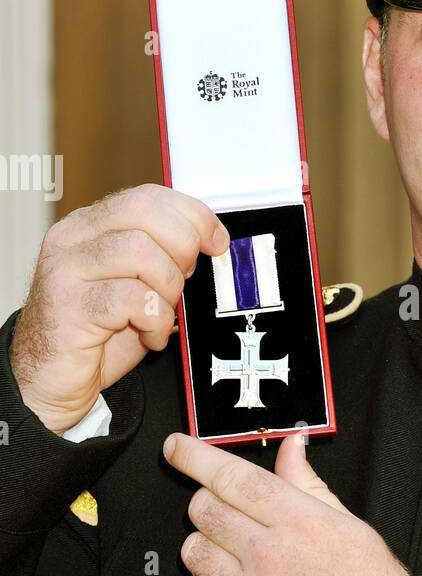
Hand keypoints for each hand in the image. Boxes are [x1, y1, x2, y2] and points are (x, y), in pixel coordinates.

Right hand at [10, 183, 228, 432]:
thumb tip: (209, 242)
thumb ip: (161, 256)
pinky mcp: (68, 308)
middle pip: (145, 216)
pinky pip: (132, 299)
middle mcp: (72, 240)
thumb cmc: (95, 333)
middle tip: (181, 282)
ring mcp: (65, 271)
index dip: (192, 215)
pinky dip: (156, 320)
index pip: (147, 197)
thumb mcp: (134, 283)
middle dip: (182, 249)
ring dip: (167, 289)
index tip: (216, 241)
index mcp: (89, 225)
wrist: (50, 378)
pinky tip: (150, 335)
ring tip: (161, 313)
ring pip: (140, 252)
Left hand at [163, 430, 410, 575]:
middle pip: (204, 510)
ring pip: (194, 551)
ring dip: (204, 543)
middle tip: (221, 507)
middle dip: (206, 501)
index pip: (233, 477)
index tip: (177, 448)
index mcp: (300, 522)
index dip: (196, 457)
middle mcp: (270, 555)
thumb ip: (309, 484)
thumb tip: (291, 446)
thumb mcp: (350, 526)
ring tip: (230, 550)